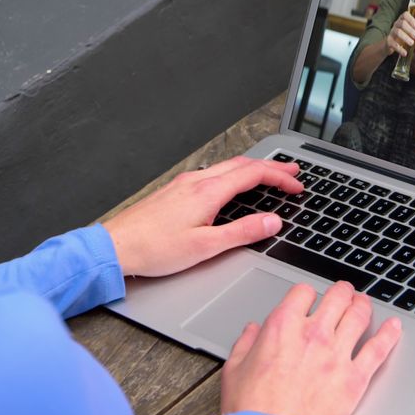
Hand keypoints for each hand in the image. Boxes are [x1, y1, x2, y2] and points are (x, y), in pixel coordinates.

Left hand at [101, 157, 301, 276]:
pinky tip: (232, 185)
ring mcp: (184, 184)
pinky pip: (212, 173)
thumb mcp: (205, 247)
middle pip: (243, 165)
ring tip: (269, 175)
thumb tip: (272, 222)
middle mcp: (197, 181)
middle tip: (293, 172)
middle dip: (271, 167)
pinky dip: (233, 174)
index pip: (254, 175)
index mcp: (208, 192)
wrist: (116, 247)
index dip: (280, 178)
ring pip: (227, 167)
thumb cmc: (154, 249)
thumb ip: (242, 233)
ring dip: (252, 169)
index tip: (297, 185)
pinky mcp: (175, 191)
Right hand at [220, 281, 402, 414]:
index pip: (303, 292)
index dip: (307, 294)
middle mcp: (313, 335)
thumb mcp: (235, 369)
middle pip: (337, 297)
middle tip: (344, 293)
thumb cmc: (251, 409)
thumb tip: (252, 330)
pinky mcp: (353, 379)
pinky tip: (394, 327)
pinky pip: (378, 350)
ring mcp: (336, 355)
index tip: (309, 299)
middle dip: (342, 291)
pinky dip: (389, 334)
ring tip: (364, 303)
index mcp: (282, 327)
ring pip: (359, 316)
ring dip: (363, 305)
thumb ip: (246, 343)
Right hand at [385, 11, 414, 56]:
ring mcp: (392, 32)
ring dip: (405, 38)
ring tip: (412, 43)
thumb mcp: (412, 32)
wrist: (391, 45)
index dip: (411, 19)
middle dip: (409, 30)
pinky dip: (400, 49)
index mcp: (402, 20)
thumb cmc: (404, 35)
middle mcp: (396, 25)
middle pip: (402, 23)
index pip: (405, 15)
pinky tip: (405, 53)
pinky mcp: (388, 41)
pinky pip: (393, 43)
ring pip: (397, 32)